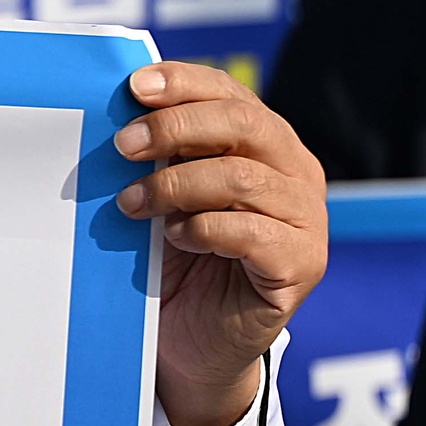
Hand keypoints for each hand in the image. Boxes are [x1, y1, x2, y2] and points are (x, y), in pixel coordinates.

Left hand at [112, 63, 326, 425]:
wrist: (191, 342)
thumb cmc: (175, 259)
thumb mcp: (165, 193)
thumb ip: (160, 152)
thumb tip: (118, 110)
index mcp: (267, 142)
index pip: (231, 94)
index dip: (184, 83)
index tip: (134, 87)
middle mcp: (296, 173)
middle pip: (244, 124)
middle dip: (176, 128)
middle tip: (123, 146)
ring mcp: (306, 220)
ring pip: (244, 177)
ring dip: (176, 185)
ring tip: (131, 204)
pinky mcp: (301, 266)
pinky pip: (254, 233)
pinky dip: (205, 228)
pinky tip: (175, 237)